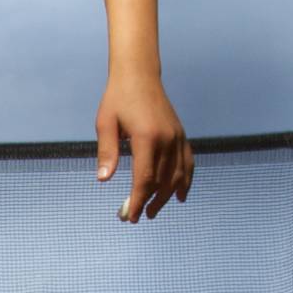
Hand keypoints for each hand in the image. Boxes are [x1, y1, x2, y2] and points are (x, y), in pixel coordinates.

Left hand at [95, 75, 193, 222]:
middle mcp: (167, 139)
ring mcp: (177, 137)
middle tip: (135, 217)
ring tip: (152, 211)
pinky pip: (188, 163)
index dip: (137, 200)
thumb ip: (107, 152)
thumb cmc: (117, 98)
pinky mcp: (181, 135)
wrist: (139, 75)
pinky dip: (186, 181)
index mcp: (147, 137)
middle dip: (149, 203)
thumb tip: (104, 179)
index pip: (145, 178)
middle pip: (162, 181)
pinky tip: (179, 196)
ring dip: (165, 197)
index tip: (130, 216)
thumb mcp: (105, 123)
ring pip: (176, 176)